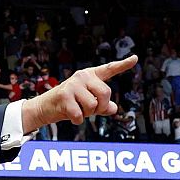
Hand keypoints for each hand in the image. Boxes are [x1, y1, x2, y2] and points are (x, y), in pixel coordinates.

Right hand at [22, 55, 136, 129]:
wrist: (44, 108)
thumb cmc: (68, 104)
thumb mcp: (87, 103)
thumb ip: (102, 105)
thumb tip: (114, 109)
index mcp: (90, 76)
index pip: (109, 69)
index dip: (123, 65)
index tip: (135, 59)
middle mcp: (82, 76)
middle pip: (105, 93)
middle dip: (101, 107)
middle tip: (91, 110)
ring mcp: (73, 85)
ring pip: (93, 105)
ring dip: (87, 114)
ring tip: (78, 110)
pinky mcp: (64, 95)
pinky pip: (80, 114)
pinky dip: (77, 120)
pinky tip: (70, 115)